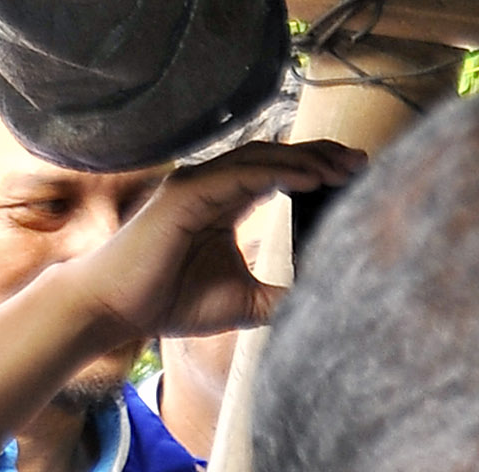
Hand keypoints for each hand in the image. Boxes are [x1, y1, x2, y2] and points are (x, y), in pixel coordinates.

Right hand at [64, 141, 364, 347]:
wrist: (117, 309)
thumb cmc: (172, 302)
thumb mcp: (248, 302)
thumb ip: (284, 296)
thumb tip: (329, 304)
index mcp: (224, 203)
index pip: (276, 174)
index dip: (315, 168)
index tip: (356, 173)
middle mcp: (211, 187)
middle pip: (273, 158)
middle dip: (318, 156)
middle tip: (361, 161)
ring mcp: (195, 187)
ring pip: (258, 160)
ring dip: (305, 159)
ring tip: (344, 166)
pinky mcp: (184, 196)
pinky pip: (238, 176)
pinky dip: (277, 173)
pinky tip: (311, 177)